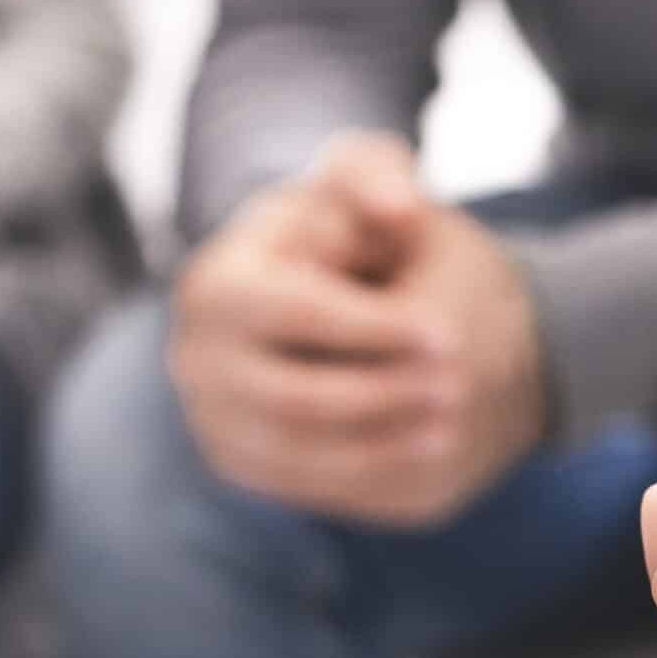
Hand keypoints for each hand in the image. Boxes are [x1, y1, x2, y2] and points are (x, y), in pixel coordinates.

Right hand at [170, 134, 547, 527]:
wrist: (335, 295)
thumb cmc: (350, 230)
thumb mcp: (362, 181)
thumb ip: (375, 172)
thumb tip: (399, 206)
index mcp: (216, 286)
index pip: (293, 314)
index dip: (374, 327)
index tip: (448, 334)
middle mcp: (196, 359)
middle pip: (292, 398)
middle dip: (384, 394)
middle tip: (459, 387)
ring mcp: (213, 418)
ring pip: (300, 453)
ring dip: (384, 443)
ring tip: (454, 422)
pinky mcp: (243, 463)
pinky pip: (305, 485)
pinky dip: (372, 470)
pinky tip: (430, 447)